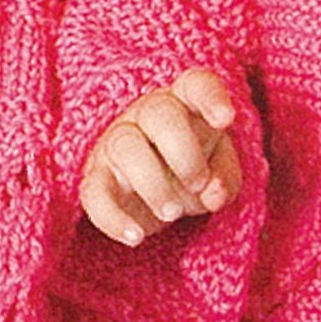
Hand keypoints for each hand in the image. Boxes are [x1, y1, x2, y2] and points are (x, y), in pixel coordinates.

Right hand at [79, 68, 242, 247]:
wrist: (150, 196)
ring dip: (152, 184)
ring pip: (125, 147)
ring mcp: (116, 144)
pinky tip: (137, 237)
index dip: (211, 97)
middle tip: (198, 183)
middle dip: (183, 151)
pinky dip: (114, 218)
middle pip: (159, 113)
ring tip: (173, 214)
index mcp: (185, 104)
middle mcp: (147, 115)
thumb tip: (214, 194)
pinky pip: (94, 193)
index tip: (226, 121)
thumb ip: (225, 180)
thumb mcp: (218, 173)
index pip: (196, 85)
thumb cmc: (191, 171)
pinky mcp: (95, 180)